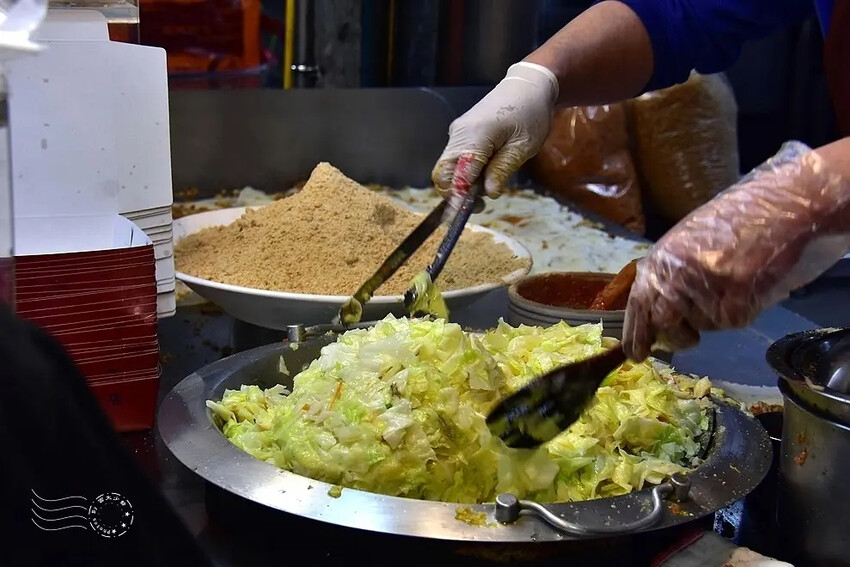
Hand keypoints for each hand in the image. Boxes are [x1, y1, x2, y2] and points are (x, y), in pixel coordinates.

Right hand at [431, 62, 558, 198]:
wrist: (527, 86)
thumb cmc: (530, 113)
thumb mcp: (523, 146)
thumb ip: (503, 169)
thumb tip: (489, 192)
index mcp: (475, 135)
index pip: (457, 174)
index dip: (458, 197)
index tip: (465, 213)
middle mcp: (459, 134)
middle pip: (442, 173)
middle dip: (455, 193)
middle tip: (479, 204)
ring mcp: (458, 134)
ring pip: (447, 168)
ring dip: (462, 184)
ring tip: (488, 186)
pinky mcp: (461, 135)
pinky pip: (456, 159)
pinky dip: (465, 172)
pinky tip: (486, 173)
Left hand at [623, 141, 849, 360]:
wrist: (778, 206)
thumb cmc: (733, 221)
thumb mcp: (685, 242)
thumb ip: (668, 273)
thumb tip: (656, 314)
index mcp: (660, 259)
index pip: (639, 305)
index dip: (636, 333)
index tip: (636, 355)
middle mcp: (675, 274)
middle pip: (665, 324)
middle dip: (677, 336)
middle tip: (688, 338)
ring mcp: (704, 287)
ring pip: (702, 324)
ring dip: (713, 316)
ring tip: (729, 286)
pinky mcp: (734, 298)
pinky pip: (731, 322)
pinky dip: (739, 311)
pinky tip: (747, 285)